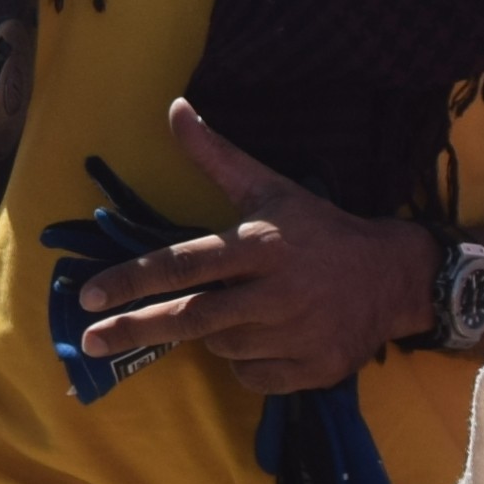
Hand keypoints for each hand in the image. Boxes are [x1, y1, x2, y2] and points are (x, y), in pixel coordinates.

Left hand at [71, 99, 444, 394]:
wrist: (394, 277)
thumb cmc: (319, 230)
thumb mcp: (269, 188)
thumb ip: (216, 156)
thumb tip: (175, 108)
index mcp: (261, 245)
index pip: (184, 264)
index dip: (133, 279)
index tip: (89, 295)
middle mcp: (276, 293)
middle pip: (191, 317)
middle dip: (136, 329)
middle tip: (90, 341)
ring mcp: (296, 335)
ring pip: (221, 347)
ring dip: (214, 333)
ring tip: (240, 308)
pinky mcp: (313, 370)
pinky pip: (251, 376)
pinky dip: (245, 361)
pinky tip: (265, 337)